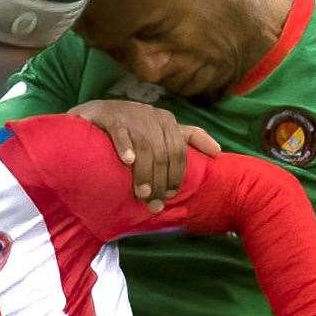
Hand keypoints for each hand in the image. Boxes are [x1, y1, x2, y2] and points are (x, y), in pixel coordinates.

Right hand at [70, 99, 219, 211]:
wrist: (97, 113)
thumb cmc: (133, 127)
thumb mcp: (162, 130)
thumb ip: (188, 139)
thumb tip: (218, 152)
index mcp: (167, 121)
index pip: (179, 150)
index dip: (177, 174)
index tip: (171, 194)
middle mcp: (152, 116)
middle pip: (163, 153)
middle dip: (160, 180)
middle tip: (154, 202)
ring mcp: (131, 116)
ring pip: (144, 148)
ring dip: (144, 173)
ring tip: (141, 194)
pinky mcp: (111, 117)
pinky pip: (121, 133)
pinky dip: (125, 147)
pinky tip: (127, 161)